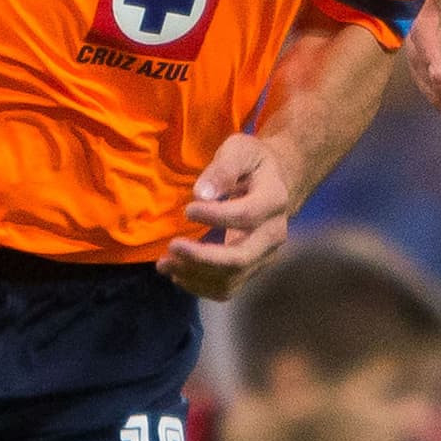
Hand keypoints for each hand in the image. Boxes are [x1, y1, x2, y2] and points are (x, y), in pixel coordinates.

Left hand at [157, 133, 291, 300]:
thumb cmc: (252, 163)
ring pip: (231, 279)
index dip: (216, 217)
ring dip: (194, 275)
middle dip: (202, 258)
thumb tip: (201, 194)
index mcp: (274, 200)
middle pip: (240, 259)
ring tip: (164, 264)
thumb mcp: (240, 151)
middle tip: (172, 247)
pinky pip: (226, 288)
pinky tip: (177, 273)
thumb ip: (223, 170)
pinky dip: (199, 286)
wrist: (276, 183)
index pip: (246, 217)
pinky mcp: (252, 269)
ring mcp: (264, 256)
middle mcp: (274, 234)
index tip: (188, 210)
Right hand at [404, 0, 440, 122]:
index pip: (422, 30)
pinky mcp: (437, 47)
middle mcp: (418, 24)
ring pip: (424, 72)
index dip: (429, 51)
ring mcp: (426, 38)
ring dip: (437, 94)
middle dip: (434, 83)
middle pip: (421, 58)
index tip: (439, 72)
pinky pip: (434, 73)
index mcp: (421, 2)